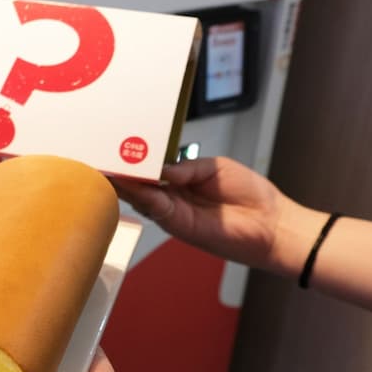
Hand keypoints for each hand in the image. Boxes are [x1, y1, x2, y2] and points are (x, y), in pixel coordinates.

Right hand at [110, 156, 293, 271]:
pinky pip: (154, 207)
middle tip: (99, 154)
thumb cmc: (249, 194)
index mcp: (179, 180)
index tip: (115, 145)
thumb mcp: (215, 167)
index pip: (150, 168)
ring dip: (123, 182)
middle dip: (121, 169)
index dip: (134, 158)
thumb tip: (159, 170)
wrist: (272, 223)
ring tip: (106, 165)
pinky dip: (140, 195)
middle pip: (138, 183)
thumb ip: (186, 168)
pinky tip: (128, 182)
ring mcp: (172, 212)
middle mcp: (171, 196)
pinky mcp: (178, 225)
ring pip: (140, 196)